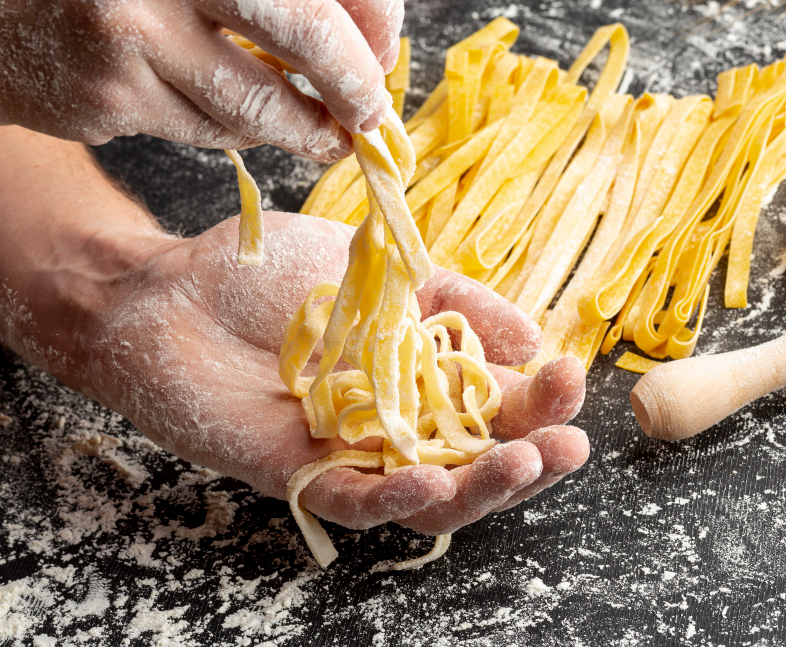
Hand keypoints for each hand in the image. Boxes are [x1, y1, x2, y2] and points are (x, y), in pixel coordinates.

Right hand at [0, 0, 401, 158]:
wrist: (2, 11)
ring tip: (329, 133)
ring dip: (305, 126)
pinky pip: (208, 130)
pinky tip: (248, 117)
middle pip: (303, 33)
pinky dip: (241, 128)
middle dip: (354, 84)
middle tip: (372, 112)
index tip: (385, 49)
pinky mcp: (106, 97)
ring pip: (256, 102)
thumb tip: (374, 38)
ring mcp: (126, 35)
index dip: (371, 20)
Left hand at [81, 212, 588, 534]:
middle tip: (572, 441)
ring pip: (432, 498)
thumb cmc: (271, 274)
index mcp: (425, 379)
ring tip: (527, 464)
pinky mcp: (302, 475)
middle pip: (479, 460)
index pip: (499, 402)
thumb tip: (536, 334)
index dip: (541, 398)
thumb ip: (458, 301)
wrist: (172, 288)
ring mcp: (353, 454)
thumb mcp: (384, 272)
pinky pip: (357, 501)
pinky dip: (398, 494)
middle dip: (533, 454)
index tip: (573, 374)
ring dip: (484, 489)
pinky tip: (435, 479)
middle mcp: (398, 425)